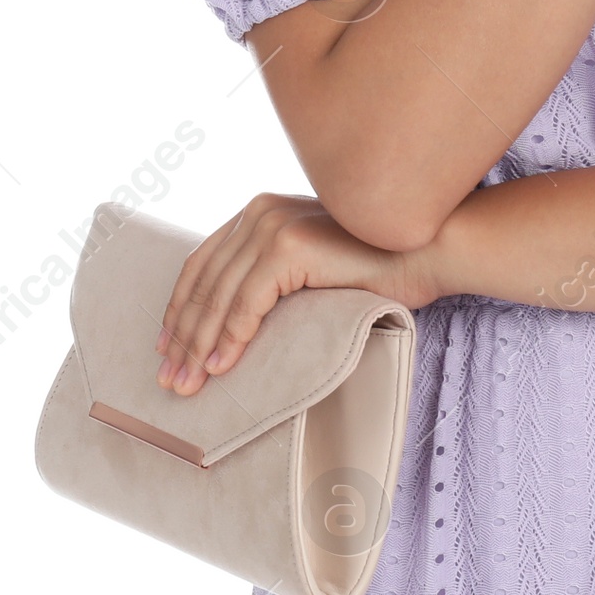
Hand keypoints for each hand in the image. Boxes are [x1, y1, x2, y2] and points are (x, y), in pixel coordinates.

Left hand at [154, 192, 444, 396]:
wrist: (429, 248)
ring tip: (187, 384)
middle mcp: (259, 210)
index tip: (166, 347)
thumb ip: (273, 275)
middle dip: (182, 335)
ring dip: (199, 346)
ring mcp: (272, 224)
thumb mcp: (311, 265)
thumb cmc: (378, 264)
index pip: (203, 264)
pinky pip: (247, 303)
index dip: (179, 309)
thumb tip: (232, 322)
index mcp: (261, 211)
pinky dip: (229, 339)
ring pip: (219, 297)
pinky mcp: (289, 245)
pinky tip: (219, 367)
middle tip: (168, 380)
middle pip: (203, 281)